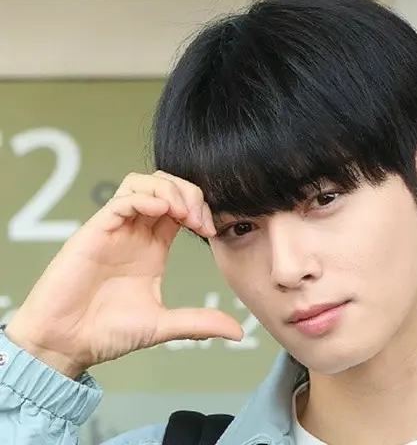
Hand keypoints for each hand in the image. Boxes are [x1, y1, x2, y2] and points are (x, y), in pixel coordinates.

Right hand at [5, 171, 242, 377]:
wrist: (66, 345)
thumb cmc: (107, 333)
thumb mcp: (163, 325)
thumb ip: (199, 322)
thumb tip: (238, 332)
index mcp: (154, 246)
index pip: (181, 207)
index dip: (200, 209)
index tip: (210, 231)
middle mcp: (136, 233)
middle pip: (165, 186)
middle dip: (189, 193)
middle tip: (199, 220)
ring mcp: (115, 230)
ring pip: (142, 183)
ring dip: (168, 189)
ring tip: (182, 213)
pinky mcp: (94, 233)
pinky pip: (120, 201)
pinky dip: (143, 198)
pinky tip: (161, 211)